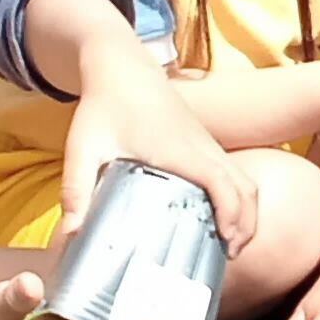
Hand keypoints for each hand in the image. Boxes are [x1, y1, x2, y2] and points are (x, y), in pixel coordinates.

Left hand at [57, 40, 257, 256]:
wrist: (120, 66)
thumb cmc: (103, 105)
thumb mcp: (82, 148)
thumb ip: (76, 189)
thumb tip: (72, 232)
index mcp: (177, 150)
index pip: (220, 182)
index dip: (231, 212)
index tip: (228, 241)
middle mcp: (200, 145)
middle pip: (244, 186)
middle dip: (247, 222)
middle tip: (232, 253)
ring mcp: (205, 142)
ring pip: (244, 179)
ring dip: (247, 211)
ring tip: (231, 242)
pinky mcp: (203, 141)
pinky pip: (234, 172)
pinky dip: (239, 197)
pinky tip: (221, 217)